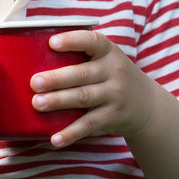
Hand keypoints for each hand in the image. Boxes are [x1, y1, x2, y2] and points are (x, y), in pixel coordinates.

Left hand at [30, 30, 155, 147]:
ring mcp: (115, 95)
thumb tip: (32, 55)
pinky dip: (71, 132)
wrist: (147, 104)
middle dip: (57, 78)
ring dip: (59, 101)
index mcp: (108, 51)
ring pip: (83, 97)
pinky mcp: (113, 116)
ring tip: (37, 103)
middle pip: (82, 74)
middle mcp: (114, 71)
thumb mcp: (105, 60)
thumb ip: (80, 55)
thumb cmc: (111, 76)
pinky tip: (55, 138)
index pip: (92, 41)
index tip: (52, 43)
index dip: (72, 41)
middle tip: (34, 83)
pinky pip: (89, 124)